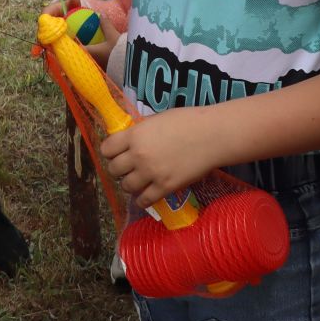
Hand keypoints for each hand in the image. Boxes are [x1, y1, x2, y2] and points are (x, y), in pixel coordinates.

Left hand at [100, 106, 227, 210]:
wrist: (212, 135)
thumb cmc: (188, 121)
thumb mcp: (157, 120)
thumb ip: (141, 132)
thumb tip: (130, 140)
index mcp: (135, 135)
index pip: (107, 149)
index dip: (110, 152)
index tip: (117, 153)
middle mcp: (138, 155)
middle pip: (114, 169)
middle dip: (119, 169)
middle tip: (128, 168)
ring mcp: (151, 173)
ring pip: (126, 186)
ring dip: (130, 184)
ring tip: (138, 181)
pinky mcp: (165, 187)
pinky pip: (144, 200)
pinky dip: (142, 200)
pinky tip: (146, 195)